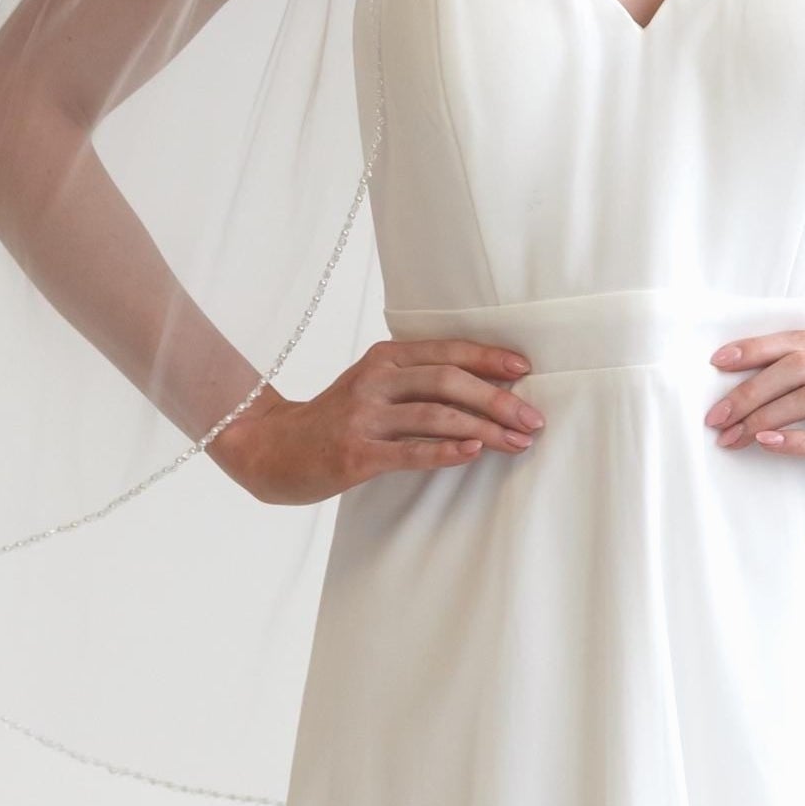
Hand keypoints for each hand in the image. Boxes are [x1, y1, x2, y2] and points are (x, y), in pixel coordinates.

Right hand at [207, 338, 546, 504]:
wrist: (271, 449)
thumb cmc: (335, 418)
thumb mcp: (373, 385)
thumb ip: (416, 381)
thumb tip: (484, 387)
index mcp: (385, 357)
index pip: (447, 351)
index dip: (489, 358)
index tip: (526, 369)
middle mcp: (375, 380)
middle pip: (448, 381)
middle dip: (498, 399)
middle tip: (534, 418)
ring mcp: (364, 417)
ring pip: (436, 415)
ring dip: (484, 427)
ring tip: (517, 441)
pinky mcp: (355, 454)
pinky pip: (410, 451)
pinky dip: (446, 450)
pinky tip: (474, 452)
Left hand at [703, 325, 804, 494]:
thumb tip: (779, 377)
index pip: (802, 338)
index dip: (756, 349)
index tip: (718, 363)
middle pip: (799, 365)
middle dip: (749, 389)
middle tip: (715, 414)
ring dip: (764, 416)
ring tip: (733, 435)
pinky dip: (799, 442)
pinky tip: (770, 444)